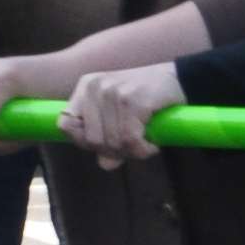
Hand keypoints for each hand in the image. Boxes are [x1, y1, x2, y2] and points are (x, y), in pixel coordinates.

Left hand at [58, 61, 180, 162]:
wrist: (179, 79)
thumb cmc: (145, 97)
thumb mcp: (118, 114)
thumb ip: (106, 137)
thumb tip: (105, 164)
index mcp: (85, 87)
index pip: (65, 124)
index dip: (82, 142)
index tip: (105, 143)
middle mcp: (95, 87)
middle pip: (91, 139)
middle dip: (113, 151)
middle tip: (132, 146)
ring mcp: (113, 92)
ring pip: (112, 143)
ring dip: (132, 152)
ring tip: (144, 143)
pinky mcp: (133, 100)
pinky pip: (130, 140)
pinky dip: (143, 150)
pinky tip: (152, 145)